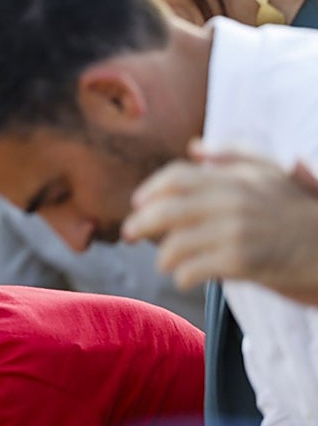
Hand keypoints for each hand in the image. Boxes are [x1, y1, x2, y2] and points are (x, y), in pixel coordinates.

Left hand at [123, 140, 317, 298]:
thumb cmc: (297, 208)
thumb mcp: (270, 172)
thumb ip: (232, 155)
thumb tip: (194, 146)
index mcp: (232, 179)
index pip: (177, 176)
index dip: (152, 188)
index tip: (137, 202)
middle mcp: (230, 202)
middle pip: (167, 210)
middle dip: (141, 223)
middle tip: (129, 234)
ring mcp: (234, 232)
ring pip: (176, 243)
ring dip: (163, 256)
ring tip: (164, 262)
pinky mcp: (241, 262)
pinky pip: (194, 269)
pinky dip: (182, 276)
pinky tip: (183, 279)